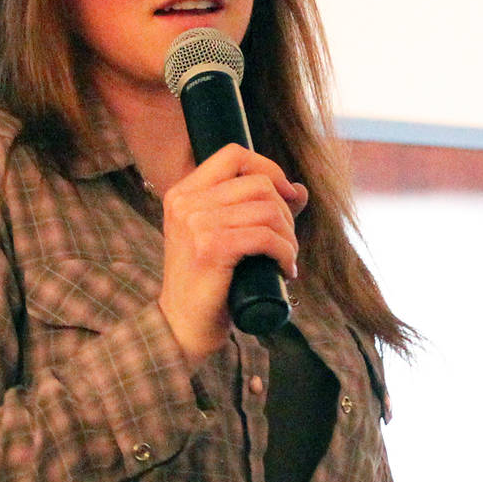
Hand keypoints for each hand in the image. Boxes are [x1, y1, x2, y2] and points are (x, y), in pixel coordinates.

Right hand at [156, 144, 306, 368]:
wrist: (183, 326)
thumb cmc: (209, 283)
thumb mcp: (227, 237)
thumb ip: (256, 210)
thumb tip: (299, 190)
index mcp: (183, 193)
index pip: (234, 154)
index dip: (269, 169)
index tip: (286, 196)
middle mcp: (185, 203)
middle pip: (257, 183)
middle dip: (285, 212)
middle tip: (286, 242)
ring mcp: (195, 224)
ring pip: (266, 210)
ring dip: (288, 236)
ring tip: (286, 258)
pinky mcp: (210, 248)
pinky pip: (265, 236)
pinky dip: (285, 252)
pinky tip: (286, 269)